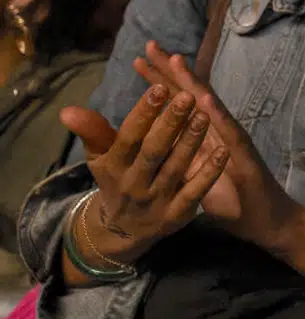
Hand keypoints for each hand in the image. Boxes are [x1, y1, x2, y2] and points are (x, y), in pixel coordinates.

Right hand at [59, 84, 226, 264]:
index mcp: (114, 166)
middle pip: (153, 151)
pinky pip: (195, 192)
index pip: (128, 137)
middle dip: (170, 124)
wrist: (123, 229)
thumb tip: (67, 110)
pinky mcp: (177, 214)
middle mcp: (134, 184)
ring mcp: (156, 200)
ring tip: (204, 115)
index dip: (143, 114)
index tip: (159, 88)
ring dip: (191, 142)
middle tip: (187, 96)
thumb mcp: (101, 158)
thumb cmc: (116, 179)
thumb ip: (92, 132)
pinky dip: (209, 172)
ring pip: (176, 168)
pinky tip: (223, 151)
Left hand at [132, 42, 300, 253]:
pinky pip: (229, 133)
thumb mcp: (195, 179)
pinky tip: (204, 101)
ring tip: (176, 60)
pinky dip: (216, 115)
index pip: (178, 103)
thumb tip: (154, 147)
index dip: (160, 81)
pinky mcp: (245, 156)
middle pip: (191, 95)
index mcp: (203, 136)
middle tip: (150, 45)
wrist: (266, 221)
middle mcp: (218, 131)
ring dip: (193, 83)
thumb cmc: (232, 202)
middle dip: (170, 71)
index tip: (139, 59)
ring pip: (210, 107)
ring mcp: (233, 139)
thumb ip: (178, 160)